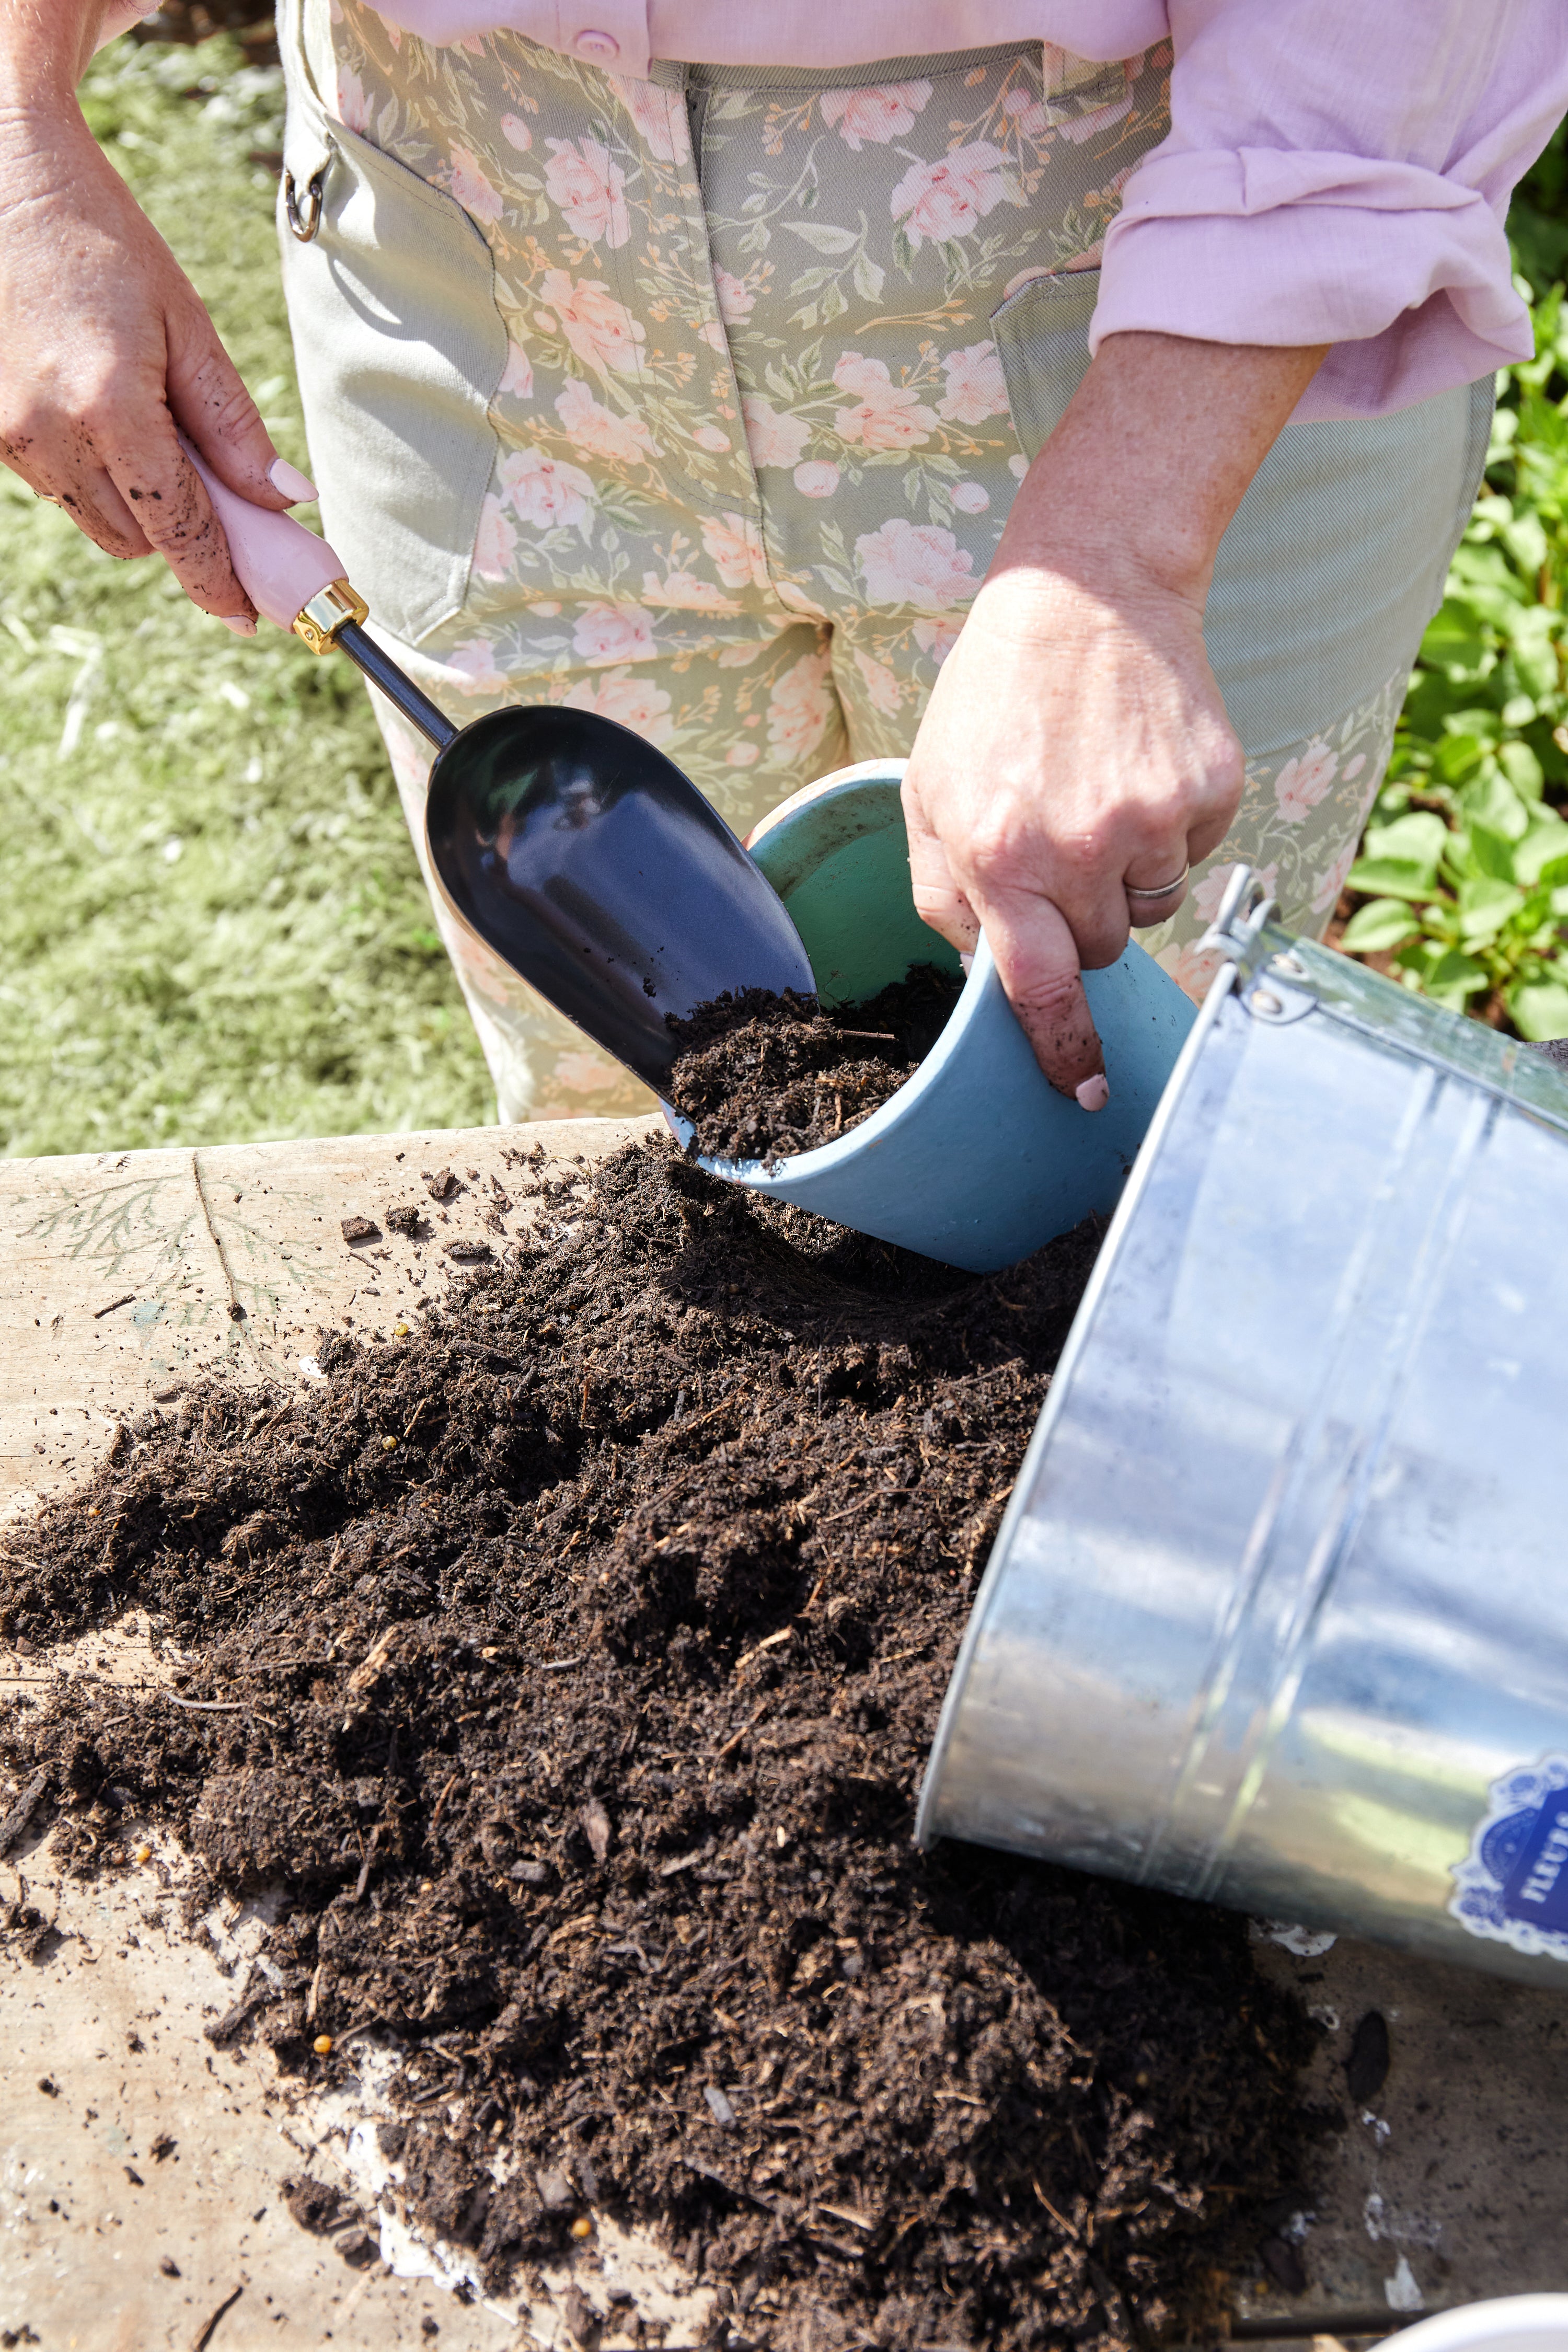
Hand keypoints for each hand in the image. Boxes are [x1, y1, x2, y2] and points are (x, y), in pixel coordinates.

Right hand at [0, 11, 309, 627]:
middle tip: (211, 490)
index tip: (246, 616)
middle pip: (134, 538)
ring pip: (92, 517)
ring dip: (130, 499)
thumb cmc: (103, 240)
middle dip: (176, 529)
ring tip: (141, 420)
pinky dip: (87, 467)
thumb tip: (283, 500)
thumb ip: (232, 423)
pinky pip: (53, 482)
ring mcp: (5, 432)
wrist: (5, 178)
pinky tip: (92, 403)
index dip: (217, 581)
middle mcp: (45, 432)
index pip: (178, 530)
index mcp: (108, 408)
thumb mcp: (184, 324)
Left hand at [903, 560, 1240, 1103]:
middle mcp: (1079, 848)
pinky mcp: (1210, 790)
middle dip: (1082, 920)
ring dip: (1128, 874)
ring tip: (1098, 792)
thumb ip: (943, 894)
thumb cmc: (994, 700)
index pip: (1038, 989)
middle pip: (1101, 953)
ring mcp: (1152, 819)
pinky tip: (1138, 765)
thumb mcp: (929, 793)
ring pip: (1152, 910)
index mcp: (998, 857)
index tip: (1085, 1092)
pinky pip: (1196, 854)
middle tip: (1063, 842)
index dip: (1063, 1051)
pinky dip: (1170, 827)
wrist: (1088, 592)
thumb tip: (983, 974)